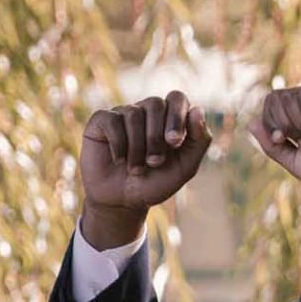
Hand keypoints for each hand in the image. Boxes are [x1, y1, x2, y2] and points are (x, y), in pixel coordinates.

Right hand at [81, 91, 209, 236]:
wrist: (122, 202)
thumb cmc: (155, 183)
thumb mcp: (185, 167)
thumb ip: (199, 140)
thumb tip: (197, 109)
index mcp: (169, 118)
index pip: (177, 98)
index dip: (177, 117)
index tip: (174, 142)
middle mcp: (146, 112)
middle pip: (155, 103)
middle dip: (156, 136)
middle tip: (155, 161)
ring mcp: (122, 114)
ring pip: (133, 114)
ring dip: (137, 147)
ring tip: (136, 168)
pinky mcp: (101, 121)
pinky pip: (111, 120)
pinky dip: (118, 144)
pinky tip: (119, 160)